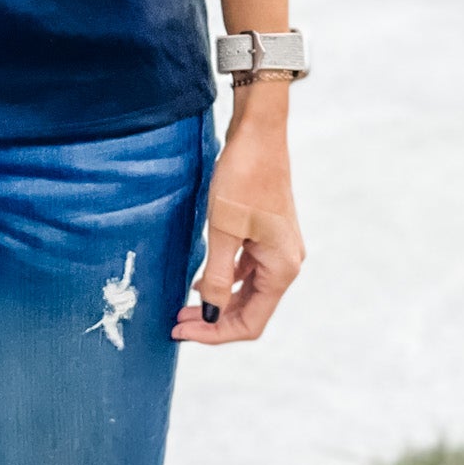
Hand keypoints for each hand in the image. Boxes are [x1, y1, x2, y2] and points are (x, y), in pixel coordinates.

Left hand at [172, 91, 302, 345]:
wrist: (258, 131)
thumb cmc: (243, 177)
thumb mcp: (224, 230)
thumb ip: (219, 277)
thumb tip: (211, 315)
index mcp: (282, 268)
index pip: (250, 322)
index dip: (215, 333)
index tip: (181, 330)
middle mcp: (286, 262)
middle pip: (250, 309)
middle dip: (214, 319)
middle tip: (177, 320)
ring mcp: (279, 248)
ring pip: (249, 290)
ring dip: (219, 301)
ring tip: (185, 303)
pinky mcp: (268, 234)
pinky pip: (248, 269)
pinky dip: (226, 279)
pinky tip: (204, 277)